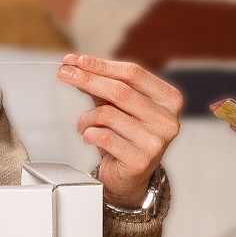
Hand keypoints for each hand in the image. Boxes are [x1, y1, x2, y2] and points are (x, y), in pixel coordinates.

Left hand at [60, 55, 181, 207]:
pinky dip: (89, 134)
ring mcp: (156, 142)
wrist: (129, 175)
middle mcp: (167, 120)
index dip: (102, 65)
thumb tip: (75, 65)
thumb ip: (101, 84)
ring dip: (87, 117)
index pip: (133, 73)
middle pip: (120, 91)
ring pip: (108, 114)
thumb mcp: (117, 105)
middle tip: (65, 74)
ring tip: (84, 123)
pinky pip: (104, 137)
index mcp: (169, 99)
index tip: (78, 61)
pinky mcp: (140, 160)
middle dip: (87, 80)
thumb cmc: (126, 136)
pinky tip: (90, 137)